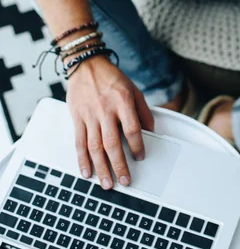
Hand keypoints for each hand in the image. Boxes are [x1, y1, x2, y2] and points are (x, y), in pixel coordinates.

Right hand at [66, 55, 153, 189]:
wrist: (87, 65)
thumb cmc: (112, 78)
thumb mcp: (134, 89)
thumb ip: (143, 111)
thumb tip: (152, 131)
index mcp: (123, 101)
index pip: (132, 128)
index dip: (137, 145)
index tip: (141, 157)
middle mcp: (105, 109)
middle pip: (112, 143)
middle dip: (119, 165)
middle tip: (124, 181)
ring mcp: (89, 114)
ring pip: (95, 146)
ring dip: (101, 168)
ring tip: (107, 183)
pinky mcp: (77, 117)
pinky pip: (79, 142)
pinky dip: (82, 159)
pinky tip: (87, 172)